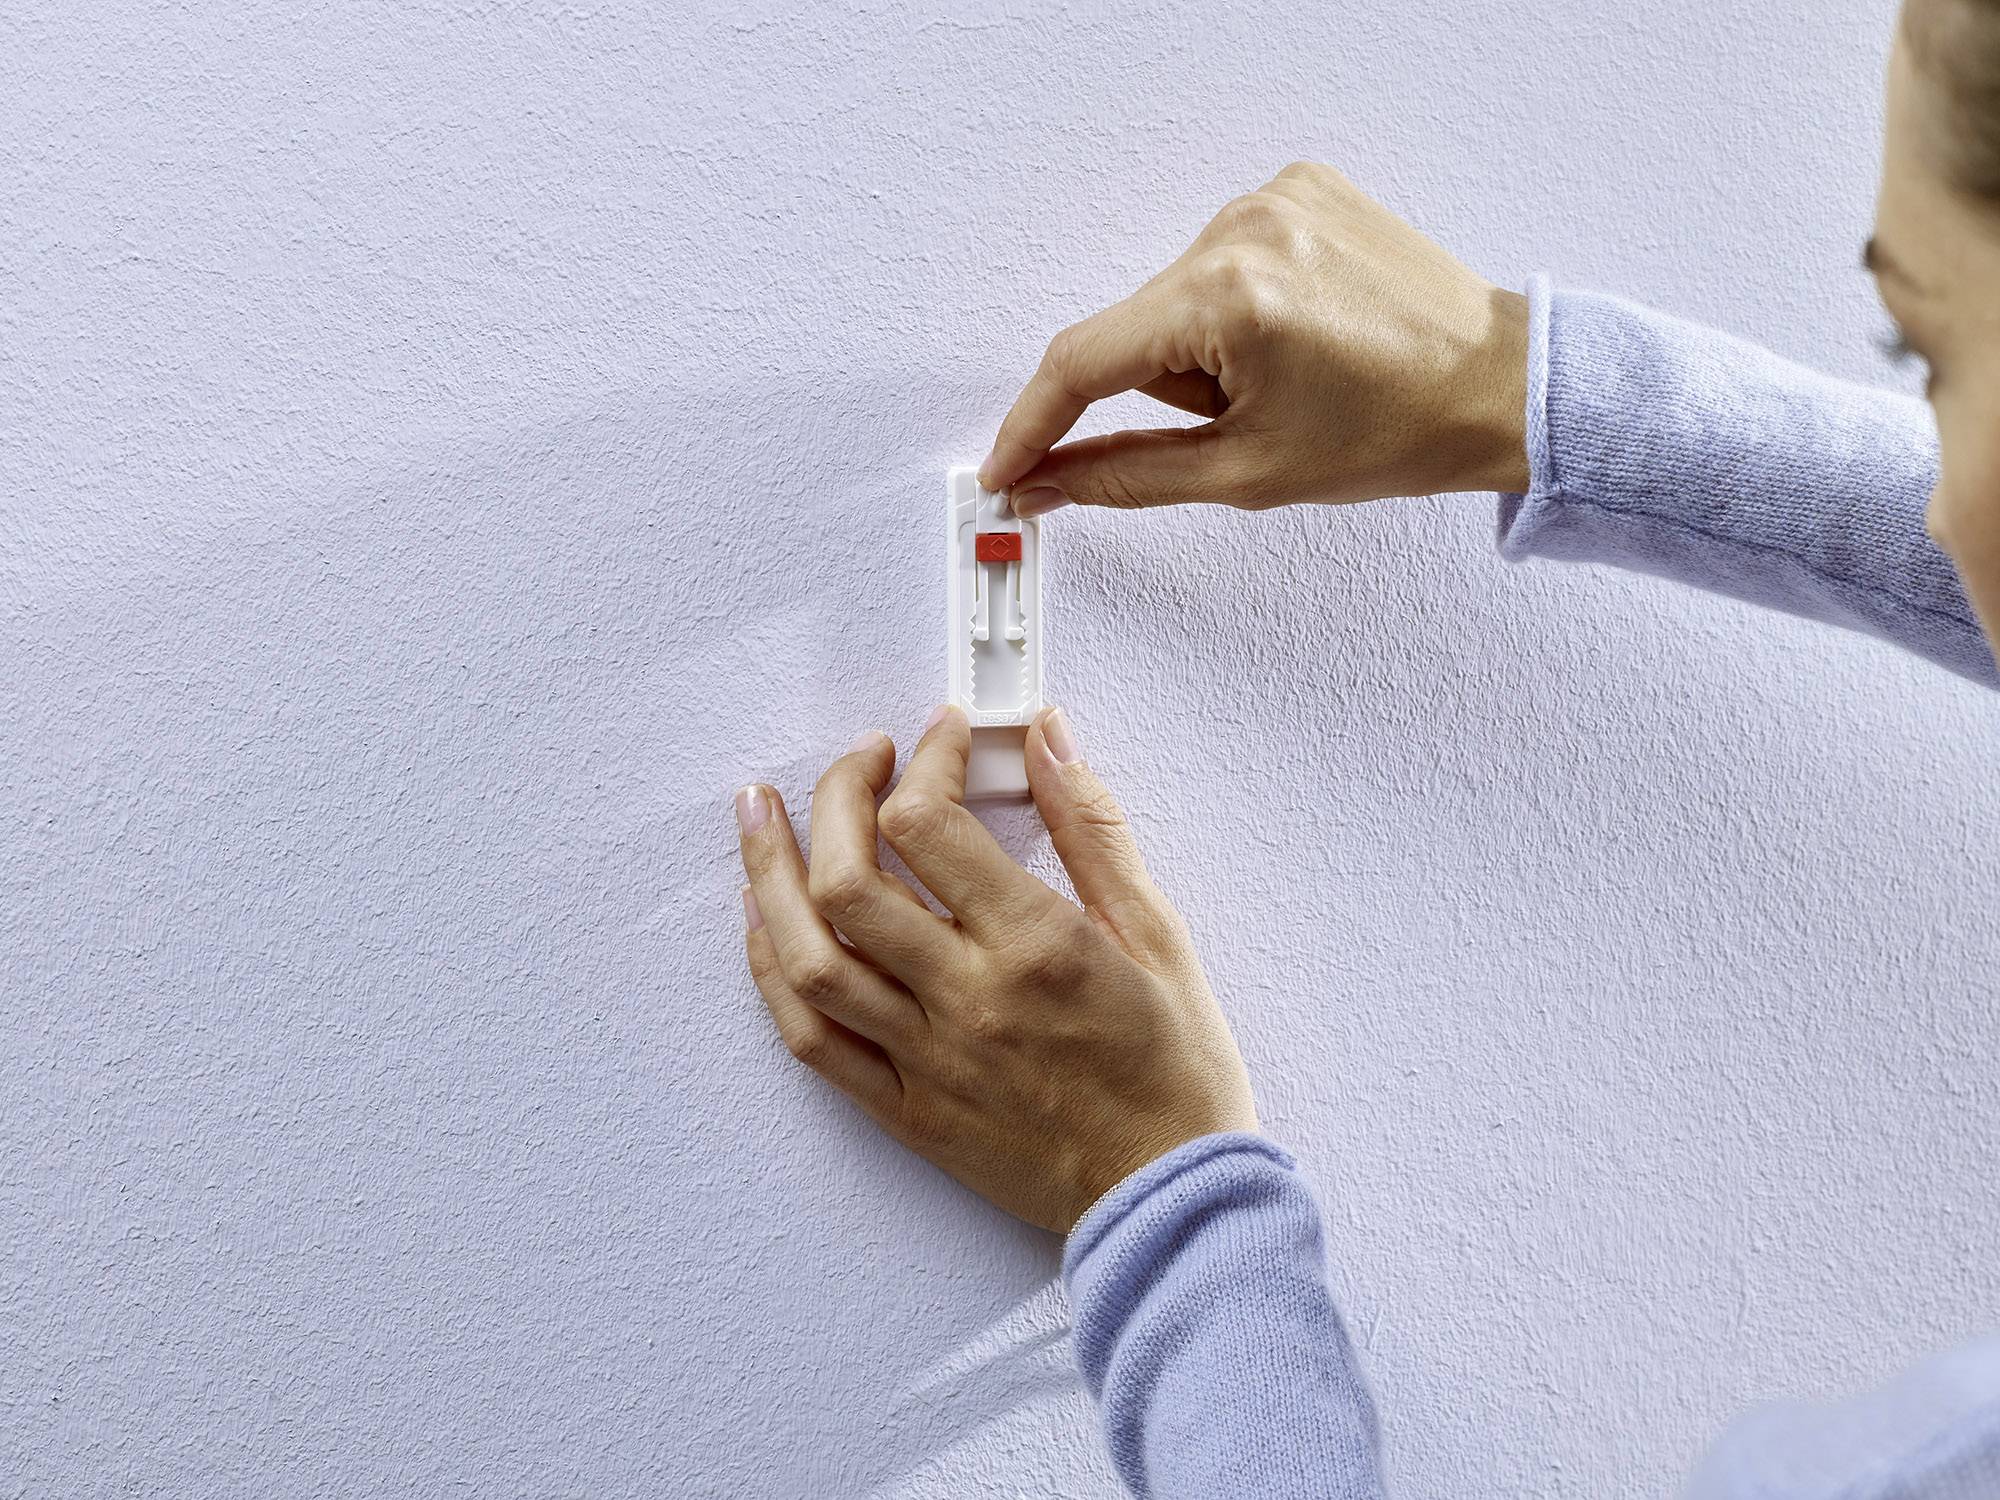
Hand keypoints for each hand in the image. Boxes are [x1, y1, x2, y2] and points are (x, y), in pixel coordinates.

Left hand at [733, 705, 1257, 1233]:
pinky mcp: (906, 1111)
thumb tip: (1048, 737)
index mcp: (1037, 948)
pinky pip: (813, 1041)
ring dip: (768, 874)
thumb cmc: (1176, 1072)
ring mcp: (926, 1062)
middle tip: (858, 760)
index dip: (922, 760)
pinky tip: (764, 920)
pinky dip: (773, 971)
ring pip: (809, 959)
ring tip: (758, 814)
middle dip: (836, 797)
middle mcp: (968, 1002)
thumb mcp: (1157, 933)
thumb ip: (1093, 829)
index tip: (938, 736)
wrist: (1171, 1201)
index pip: (930, 824)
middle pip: (849, 880)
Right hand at [980, 159, 1530, 515]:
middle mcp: (1242, 228)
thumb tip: (1050, 483)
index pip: (1084, 361)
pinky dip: (1241, 309)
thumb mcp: (1247, 474)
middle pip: (1137, 331)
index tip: (1006, 469)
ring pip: (1178, 299)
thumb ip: (1126, 475)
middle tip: (1253, 419)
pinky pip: (1223, 262)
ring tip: (1294, 375)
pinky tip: (1305, 334)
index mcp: (1228, 298)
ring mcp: (1274, 198)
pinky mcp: (1300, 187)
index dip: (1034, 425)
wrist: (1501, 385)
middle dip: (1173, 389)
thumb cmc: (1400, 430)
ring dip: (1207, 349)